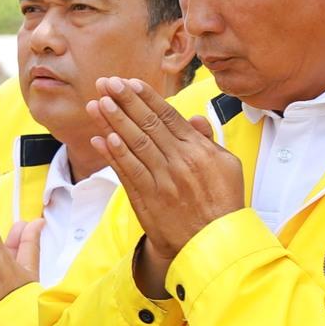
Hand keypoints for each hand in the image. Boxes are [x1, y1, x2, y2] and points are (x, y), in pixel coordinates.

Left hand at [87, 77, 243, 296]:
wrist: (212, 242)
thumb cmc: (221, 202)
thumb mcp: (227, 166)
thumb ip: (208, 140)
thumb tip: (194, 117)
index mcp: (199, 150)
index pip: (168, 117)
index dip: (146, 98)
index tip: (130, 82)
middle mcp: (180, 161)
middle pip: (148, 125)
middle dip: (125, 102)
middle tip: (107, 83)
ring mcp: (162, 180)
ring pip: (135, 144)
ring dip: (114, 121)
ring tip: (97, 103)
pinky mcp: (148, 198)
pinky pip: (129, 172)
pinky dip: (115, 154)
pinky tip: (102, 137)